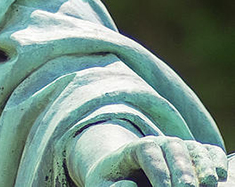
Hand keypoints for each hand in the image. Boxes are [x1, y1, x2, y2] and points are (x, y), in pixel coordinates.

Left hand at [83, 135, 228, 186]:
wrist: (125, 174)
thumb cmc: (115, 182)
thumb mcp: (105, 185)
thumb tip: (130, 185)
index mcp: (134, 148)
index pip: (147, 150)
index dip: (158, 171)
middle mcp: (159, 143)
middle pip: (174, 148)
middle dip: (183, 172)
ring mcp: (180, 147)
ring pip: (194, 149)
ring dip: (203, 167)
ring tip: (209, 186)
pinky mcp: (196, 156)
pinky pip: (210, 151)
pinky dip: (216, 159)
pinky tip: (220, 175)